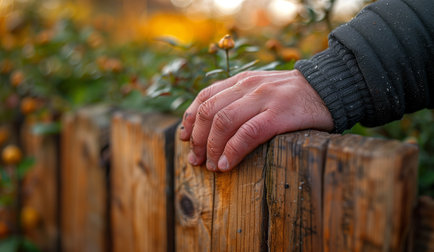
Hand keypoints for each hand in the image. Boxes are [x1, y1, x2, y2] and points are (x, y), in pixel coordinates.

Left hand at [179, 70, 332, 171]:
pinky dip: (232, 151)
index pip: (205, 96)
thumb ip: (239, 99)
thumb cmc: (292, 96)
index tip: (184, 138)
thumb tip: (213, 125)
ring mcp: (263, 98)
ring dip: (211, 147)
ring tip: (210, 166)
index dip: (189, 119)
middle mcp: (248, 86)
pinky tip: (226, 165)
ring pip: (224, 121)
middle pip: (209, 111)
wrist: (330, 87)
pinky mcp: (279, 114)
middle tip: (195, 159)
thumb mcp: (262, 89)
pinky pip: (247, 133)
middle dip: (197, 138)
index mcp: (242, 80)